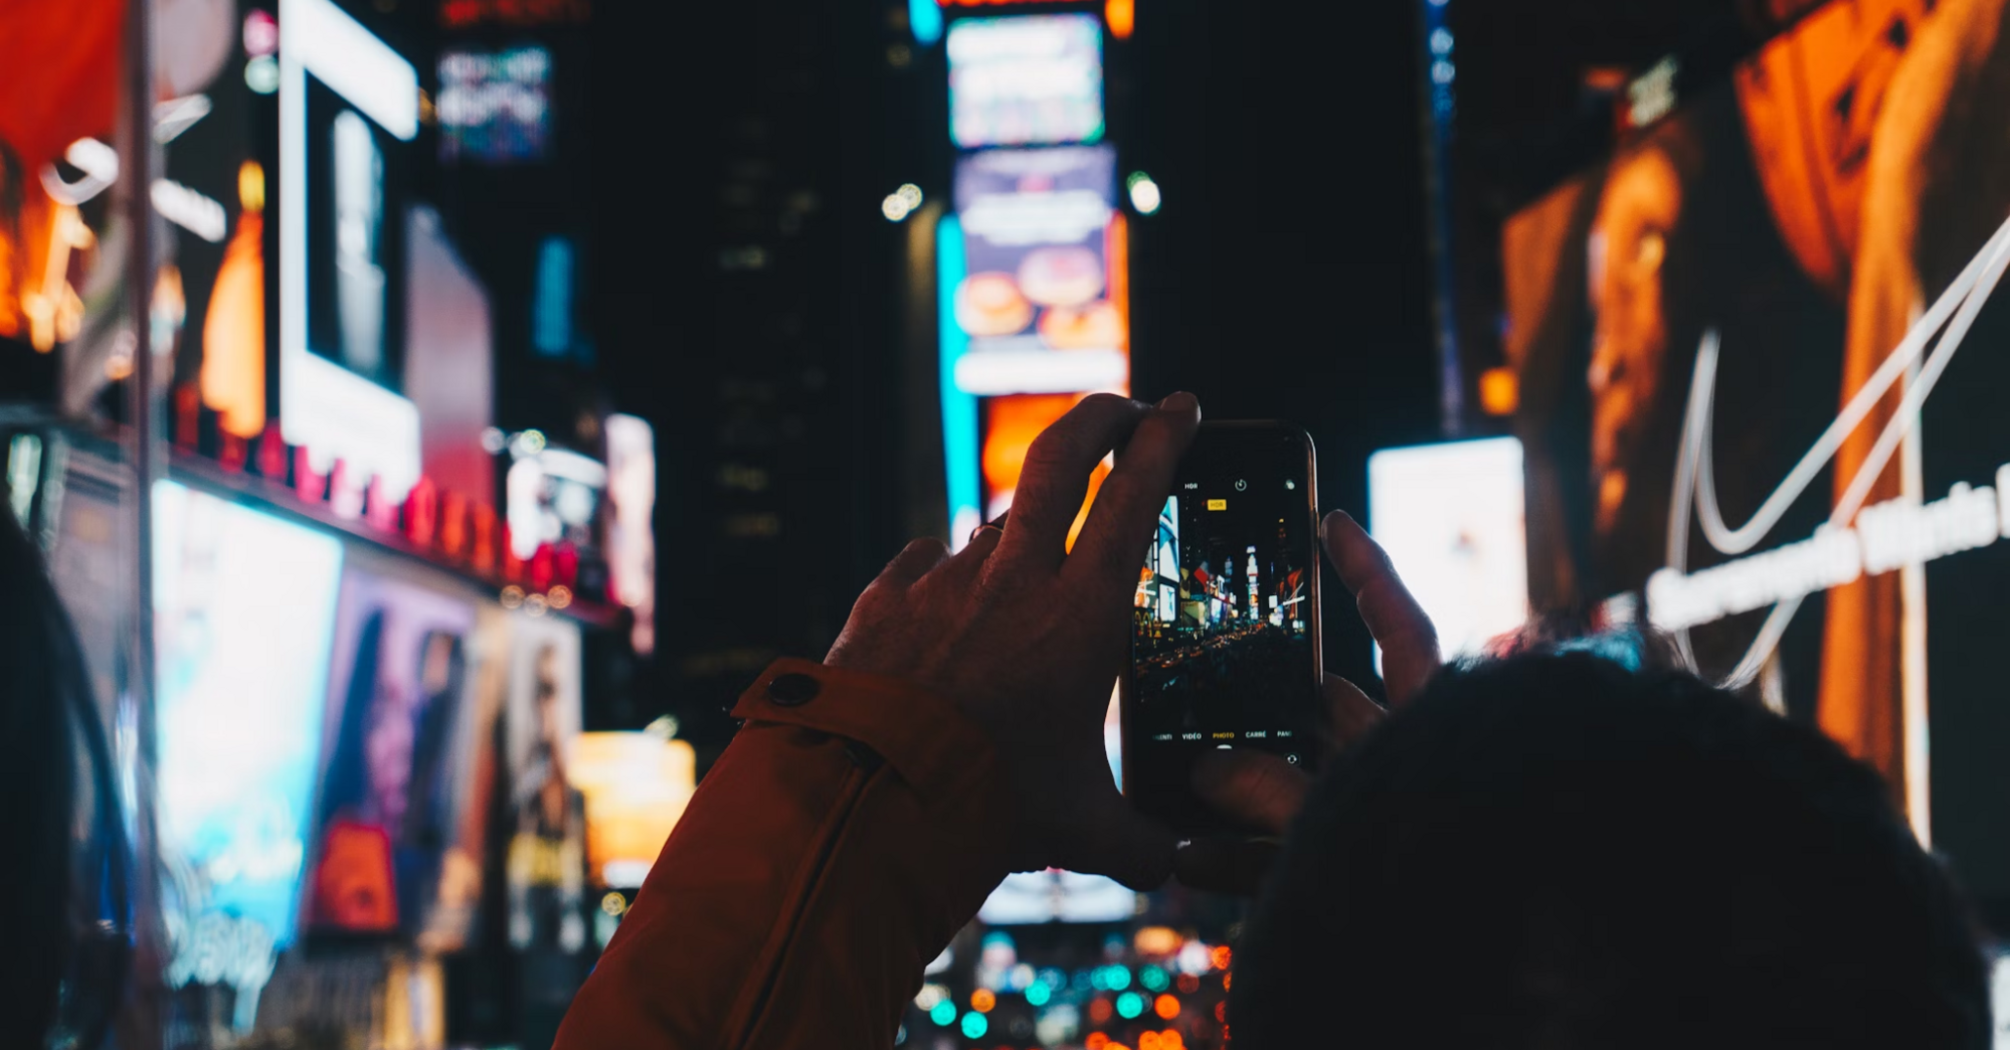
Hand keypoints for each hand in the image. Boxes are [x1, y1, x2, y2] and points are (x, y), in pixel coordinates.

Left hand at [826, 392, 1201, 889]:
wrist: (866, 798)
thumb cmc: (985, 806)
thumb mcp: (1079, 829)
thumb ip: (1138, 842)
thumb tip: (1173, 866)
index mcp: (1080, 616)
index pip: (1135, 500)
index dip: (1164, 443)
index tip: (1183, 407)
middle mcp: (1013, 581)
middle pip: (1063, 459)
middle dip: (1100, 417)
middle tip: (1124, 407)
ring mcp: (942, 583)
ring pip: (994, 524)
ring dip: (1021, 531)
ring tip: (1030, 566)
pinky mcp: (882, 602)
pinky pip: (920, 567)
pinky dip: (938, 574)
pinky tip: (937, 596)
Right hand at [1174, 509, 1439, 893]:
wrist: (1480, 979)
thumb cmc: (1444, 882)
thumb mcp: (1350, 823)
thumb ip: (1275, 795)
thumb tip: (1208, 774)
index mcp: (1434, 727)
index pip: (1400, 627)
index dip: (1365, 571)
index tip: (1329, 521)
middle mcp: (1411, 766)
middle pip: (1328, 713)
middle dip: (1260, 707)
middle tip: (1202, 683)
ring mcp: (1387, 821)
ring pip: (1300, 790)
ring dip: (1235, 791)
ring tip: (1172, 780)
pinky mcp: (1362, 875)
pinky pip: (1292, 856)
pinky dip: (1240, 859)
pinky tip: (1184, 860)